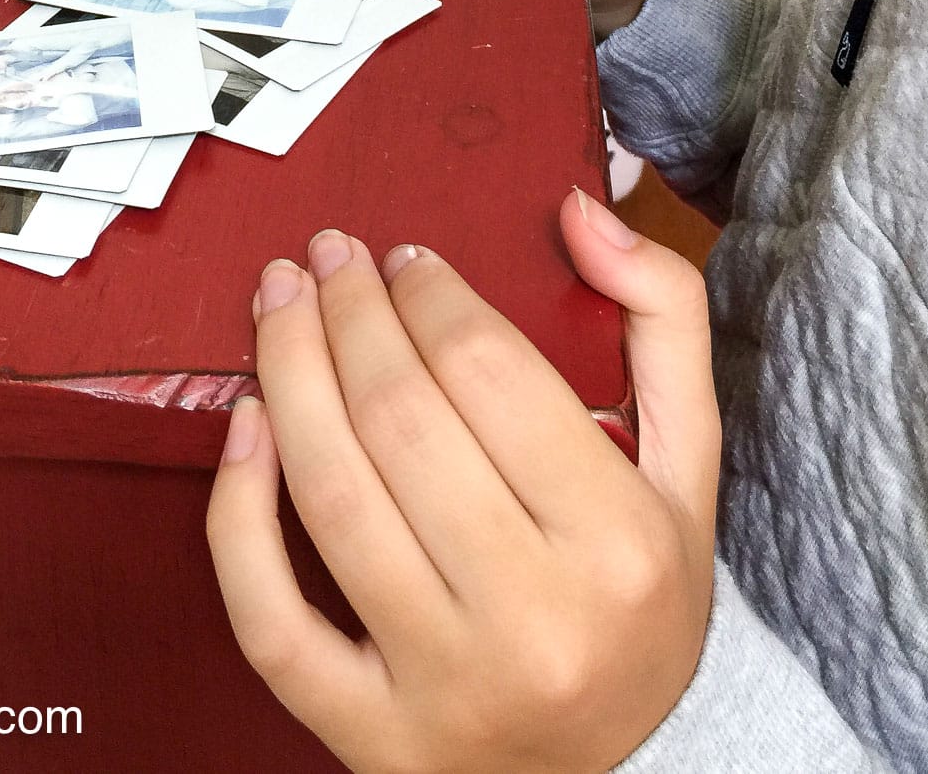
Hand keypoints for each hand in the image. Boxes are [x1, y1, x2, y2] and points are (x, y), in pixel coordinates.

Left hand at [207, 190, 719, 773]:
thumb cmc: (642, 599)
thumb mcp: (689, 465)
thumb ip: (662, 319)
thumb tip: (581, 206)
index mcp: (620, 543)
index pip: (489, 372)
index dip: (429, 294)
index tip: (405, 260)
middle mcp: (535, 620)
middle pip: (401, 420)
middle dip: (350, 313)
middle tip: (327, 256)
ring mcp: (443, 686)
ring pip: (330, 497)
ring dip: (287, 375)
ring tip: (277, 304)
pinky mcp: (369, 738)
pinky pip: (270, 616)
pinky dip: (237, 513)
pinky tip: (242, 424)